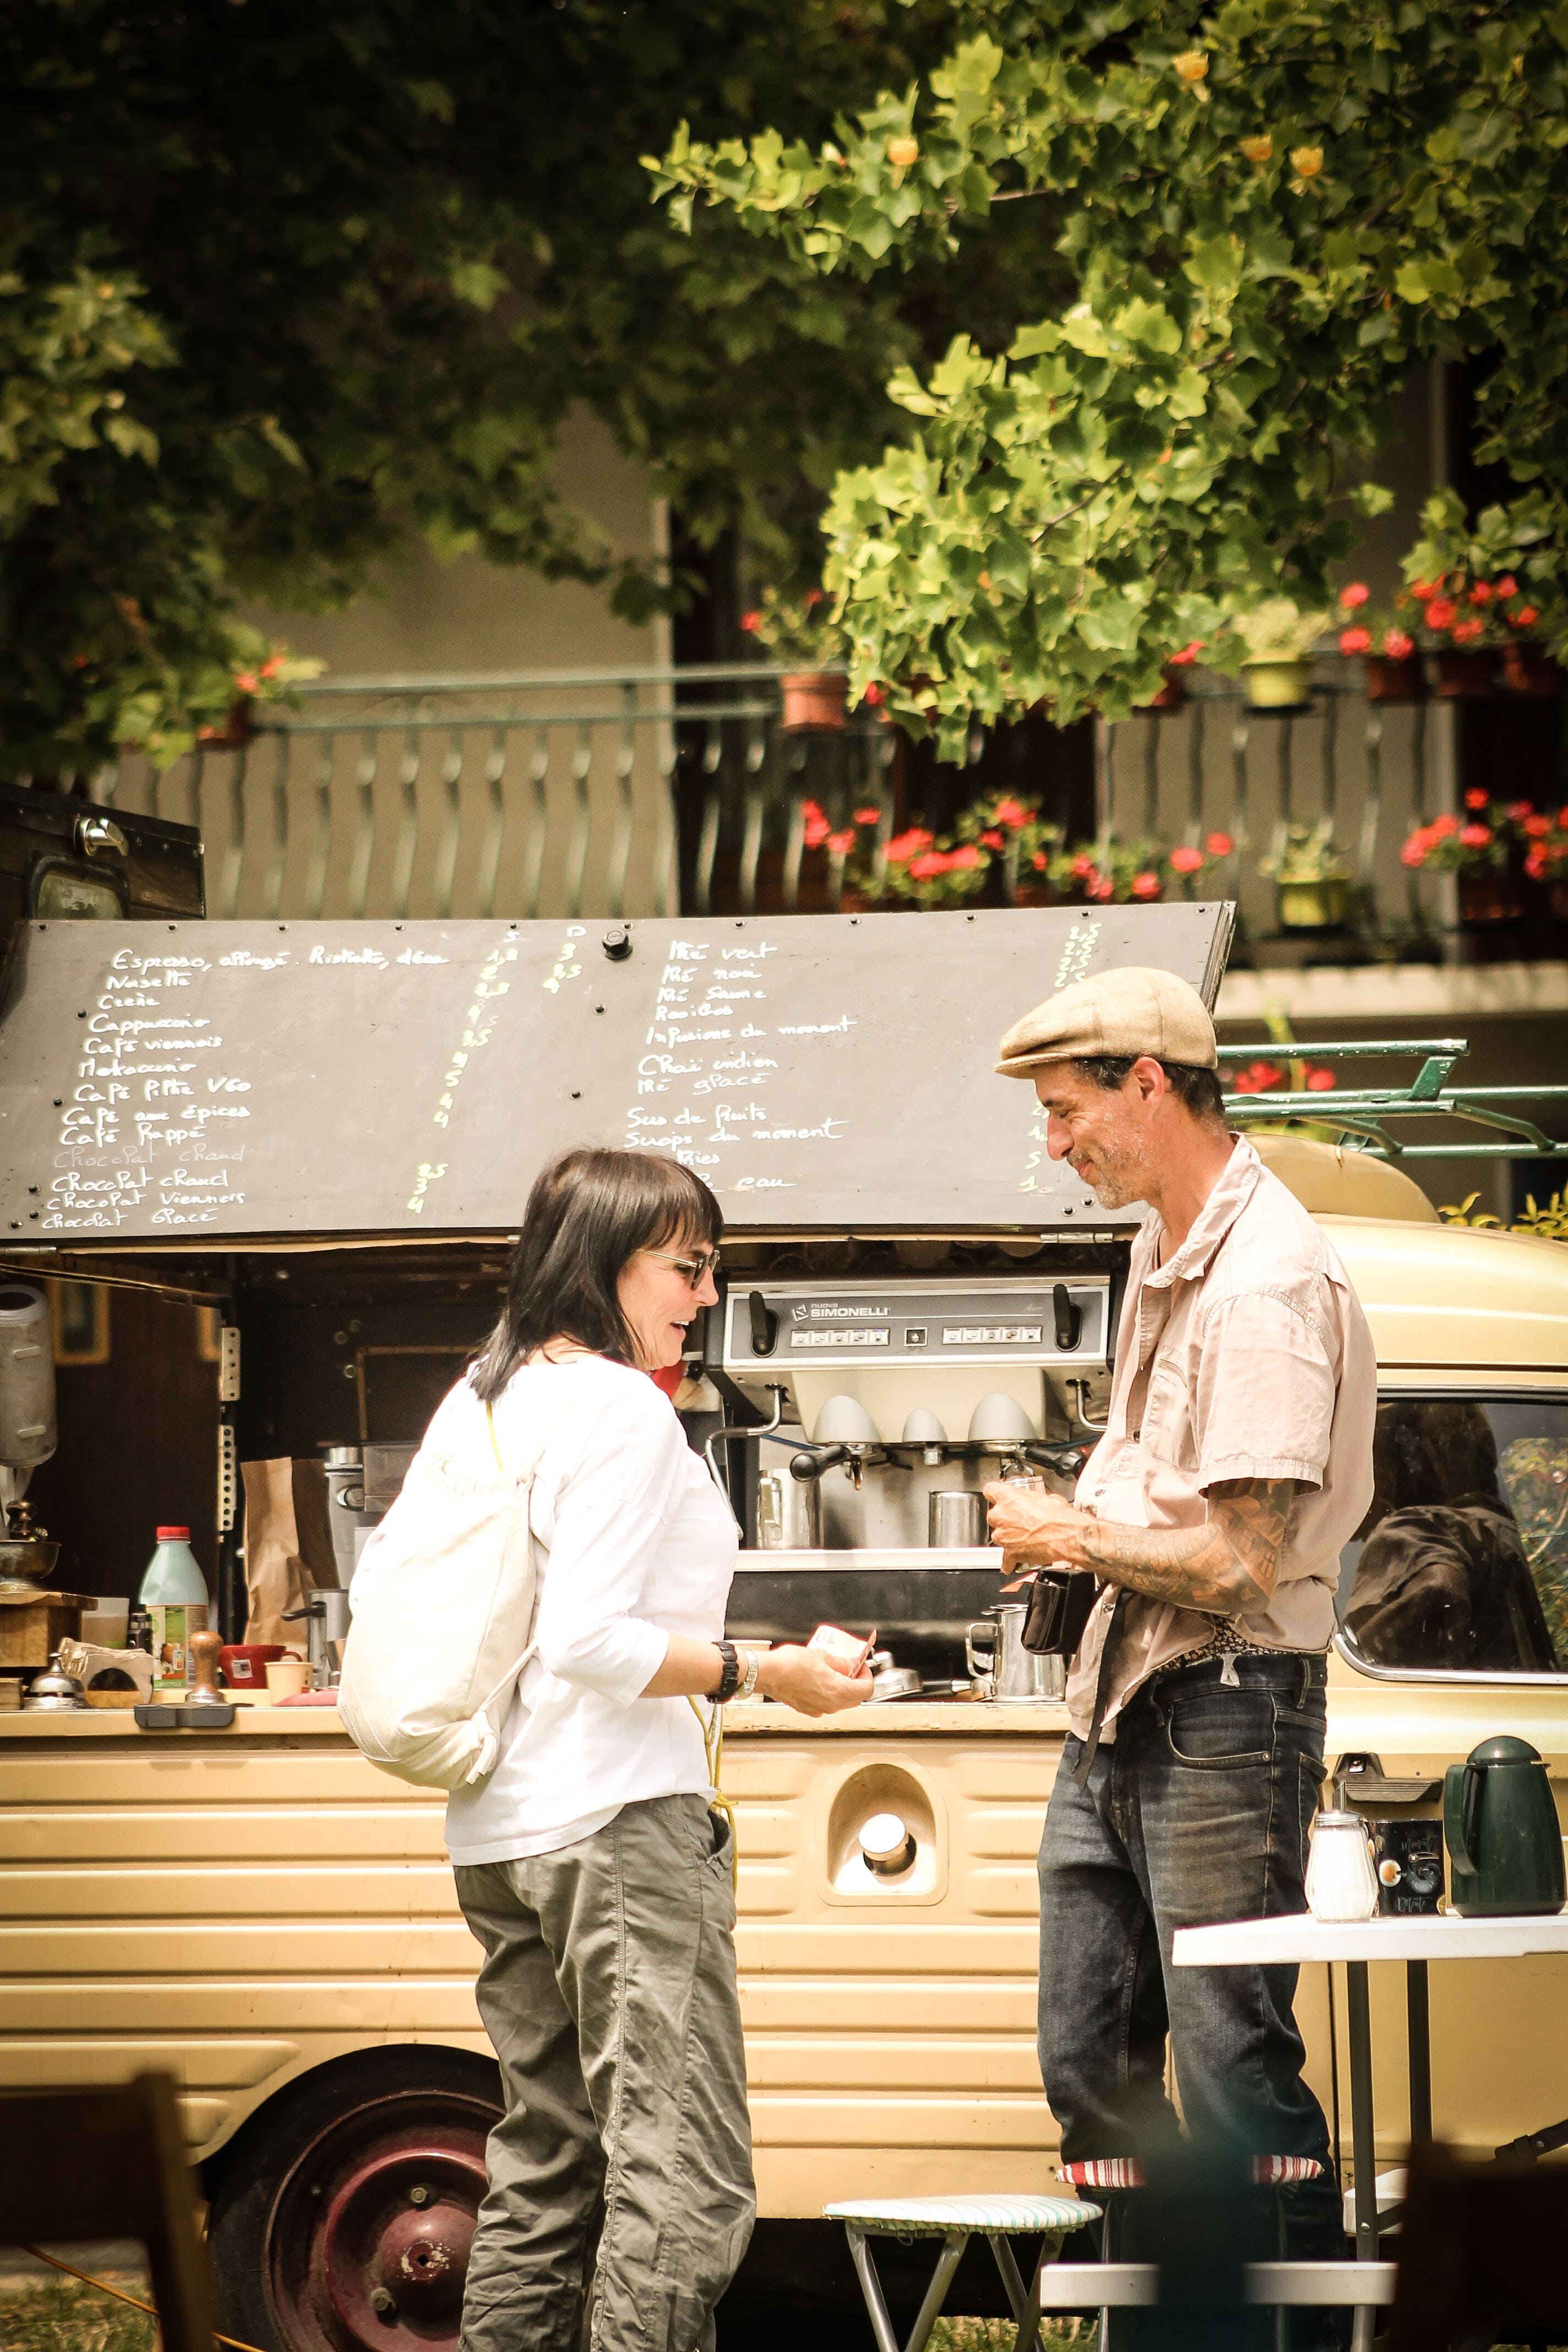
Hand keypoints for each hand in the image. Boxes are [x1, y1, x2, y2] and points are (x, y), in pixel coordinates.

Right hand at [755, 1644, 873, 1717]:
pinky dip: (829, 1693)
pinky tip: (821, 1679)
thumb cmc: (790, 1664)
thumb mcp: (822, 1656)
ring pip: (841, 1702)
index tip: (862, 1666)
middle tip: (852, 1668)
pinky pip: (826, 1704)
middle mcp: (830, 1704)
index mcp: (838, 1690)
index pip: (866, 1689)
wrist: (767, 1674)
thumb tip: (852, 1663)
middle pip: (856, 1698)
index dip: (867, 1675)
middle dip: (857, 1682)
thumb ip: (842, 1662)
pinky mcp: (808, 1710)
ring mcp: (819, 1709)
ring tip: (835, 1671)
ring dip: (843, 1688)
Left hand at [983, 1479, 1089, 1569]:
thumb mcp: (1047, 1498)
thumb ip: (1033, 1499)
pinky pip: (1005, 1560)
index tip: (999, 1498)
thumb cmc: (1059, 1517)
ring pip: (998, 1536)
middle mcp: (1001, 1515)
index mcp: (1008, 1497)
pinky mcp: (1010, 1553)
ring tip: (1023, 1539)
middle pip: (993, 1515)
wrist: (1067, 1536)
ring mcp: (1003, 1535)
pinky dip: (1009, 1562)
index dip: (995, 1495)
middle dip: (1004, 1519)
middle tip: (1018, 1521)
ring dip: (1008, 1537)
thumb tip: (1037, 1502)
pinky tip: (1015, 1561)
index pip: (990, 1490)